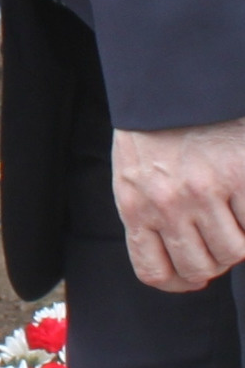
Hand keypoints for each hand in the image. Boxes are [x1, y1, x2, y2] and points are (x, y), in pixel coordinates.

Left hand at [113, 117, 244, 291]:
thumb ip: (148, 216)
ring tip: (236, 217)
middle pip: (201, 268)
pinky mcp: (239, 174)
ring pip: (235, 252)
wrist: (172, 85)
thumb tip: (177, 263)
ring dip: (241, 241)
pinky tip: (244, 197)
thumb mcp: (133, 176)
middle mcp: (166, 204)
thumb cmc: (153, 133)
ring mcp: (204, 190)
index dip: (180, 282)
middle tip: (220, 239)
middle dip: (215, 262)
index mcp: (135, 207)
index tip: (194, 276)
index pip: (154, 272)